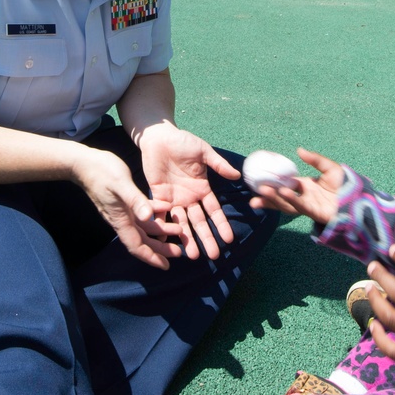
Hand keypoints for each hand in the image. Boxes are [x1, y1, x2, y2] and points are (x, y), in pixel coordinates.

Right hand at [72, 146, 184, 269]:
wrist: (84, 164)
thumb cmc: (102, 172)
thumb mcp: (121, 184)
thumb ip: (136, 201)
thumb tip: (148, 218)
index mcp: (121, 220)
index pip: (137, 245)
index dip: (151, 257)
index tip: (166, 266)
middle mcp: (122, 219)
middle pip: (143, 240)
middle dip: (160, 248)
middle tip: (179, 251)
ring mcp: (123, 211)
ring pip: (145, 227)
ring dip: (161, 230)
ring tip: (179, 230)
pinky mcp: (125, 201)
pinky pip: (142, 211)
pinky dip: (155, 212)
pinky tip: (167, 208)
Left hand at [139, 124, 240, 259]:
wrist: (159, 137)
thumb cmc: (183, 142)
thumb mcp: (203, 152)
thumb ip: (218, 164)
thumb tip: (237, 175)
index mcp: (202, 188)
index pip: (214, 210)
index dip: (221, 224)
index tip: (228, 239)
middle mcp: (190, 198)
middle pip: (200, 222)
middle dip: (206, 238)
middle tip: (213, 256)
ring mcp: (174, 199)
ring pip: (181, 223)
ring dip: (186, 239)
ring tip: (191, 256)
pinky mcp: (157, 197)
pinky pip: (159, 215)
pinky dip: (161, 228)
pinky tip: (163, 243)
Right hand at [249, 147, 340, 224]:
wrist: (359, 198)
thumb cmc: (346, 185)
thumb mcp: (330, 167)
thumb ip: (315, 159)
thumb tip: (298, 150)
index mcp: (305, 185)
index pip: (285, 185)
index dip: (273, 185)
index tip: (260, 183)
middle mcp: (304, 196)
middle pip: (282, 198)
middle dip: (268, 198)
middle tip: (254, 196)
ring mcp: (308, 205)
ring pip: (287, 203)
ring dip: (274, 199)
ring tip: (261, 194)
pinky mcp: (315, 212)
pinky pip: (300, 205)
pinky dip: (291, 199)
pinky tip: (283, 193)